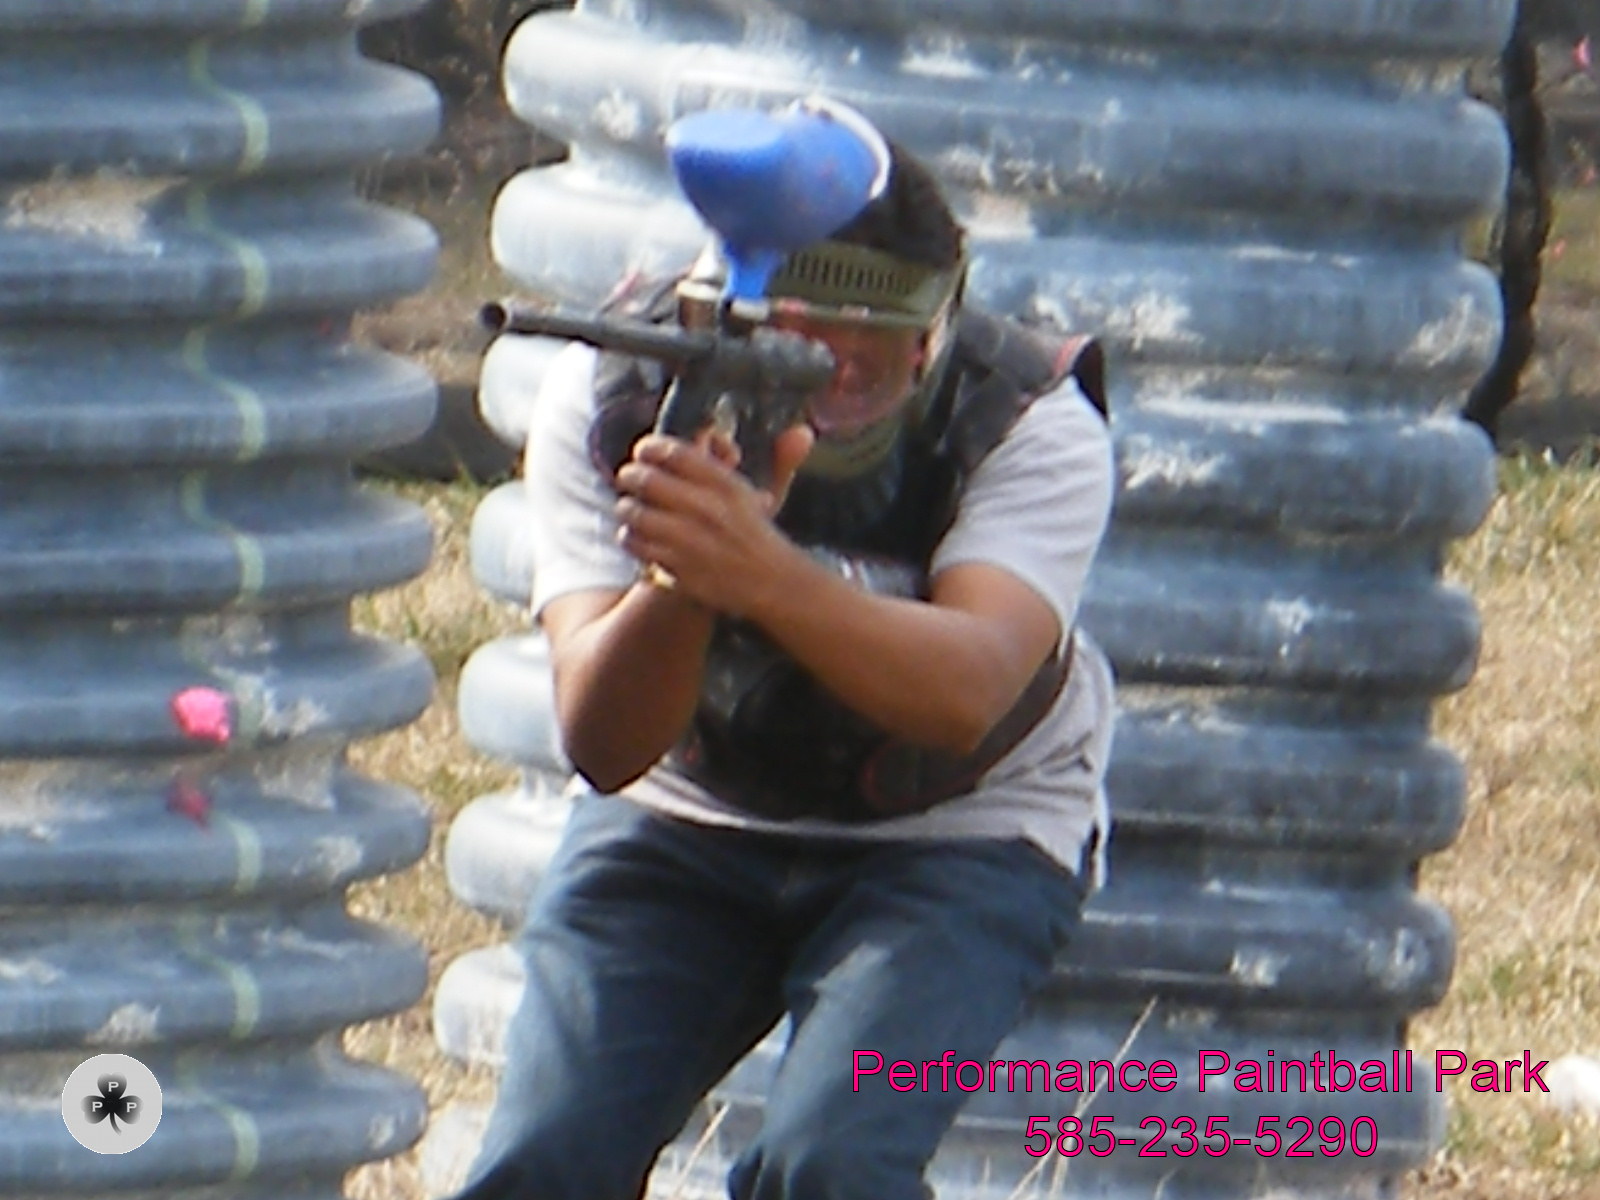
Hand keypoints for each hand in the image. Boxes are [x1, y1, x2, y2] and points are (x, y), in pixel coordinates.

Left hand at [614, 424, 813, 615]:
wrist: (772, 585)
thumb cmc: (759, 536)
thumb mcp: (765, 492)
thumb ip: (768, 458)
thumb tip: (800, 431)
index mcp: (724, 484)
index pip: (673, 452)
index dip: (650, 448)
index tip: (643, 451)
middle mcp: (705, 509)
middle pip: (646, 479)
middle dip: (630, 475)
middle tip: (627, 477)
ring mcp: (689, 539)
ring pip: (635, 511)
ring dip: (627, 507)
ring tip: (629, 507)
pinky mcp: (676, 565)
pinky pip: (636, 542)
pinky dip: (629, 535)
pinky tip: (635, 534)